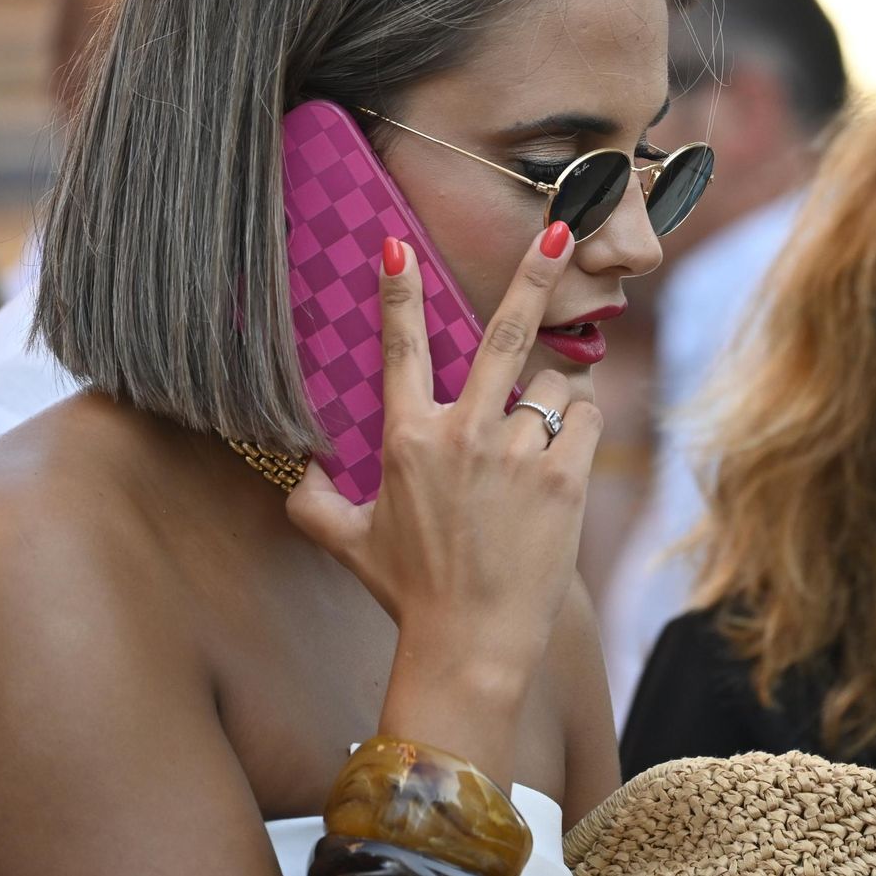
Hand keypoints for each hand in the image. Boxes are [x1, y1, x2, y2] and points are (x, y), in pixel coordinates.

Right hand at [287, 223, 601, 676]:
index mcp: (408, 439)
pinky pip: (584, 419)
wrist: (469, 645)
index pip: (401, 348)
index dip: (398, 293)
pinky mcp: (564, 478)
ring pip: (553, 385)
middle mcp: (463, 435)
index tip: (397, 246)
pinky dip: (577, 430)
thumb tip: (292, 467)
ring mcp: (517, 454)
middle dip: (533, 272)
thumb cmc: (409, 592)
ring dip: (549, 401)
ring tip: (534, 447)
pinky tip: (560, 464)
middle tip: (560, 230)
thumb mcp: (346, 543)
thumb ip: (309, 499)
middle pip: (505, 332)